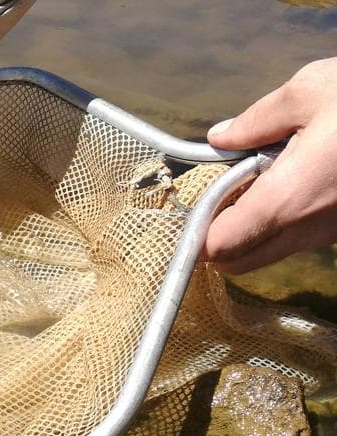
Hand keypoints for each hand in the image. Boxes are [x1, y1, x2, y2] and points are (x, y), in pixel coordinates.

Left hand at [205, 58, 336, 273]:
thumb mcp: (309, 91)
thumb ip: (256, 120)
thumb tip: (222, 136)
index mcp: (289, 198)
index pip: (220, 246)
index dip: (197, 231)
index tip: (193, 205)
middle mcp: (310, 227)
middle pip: (239, 262)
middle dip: (217, 238)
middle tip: (219, 195)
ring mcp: (332, 233)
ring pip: (271, 252)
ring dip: (252, 229)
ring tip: (258, 180)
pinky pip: (302, 239)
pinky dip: (284, 222)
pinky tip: (292, 180)